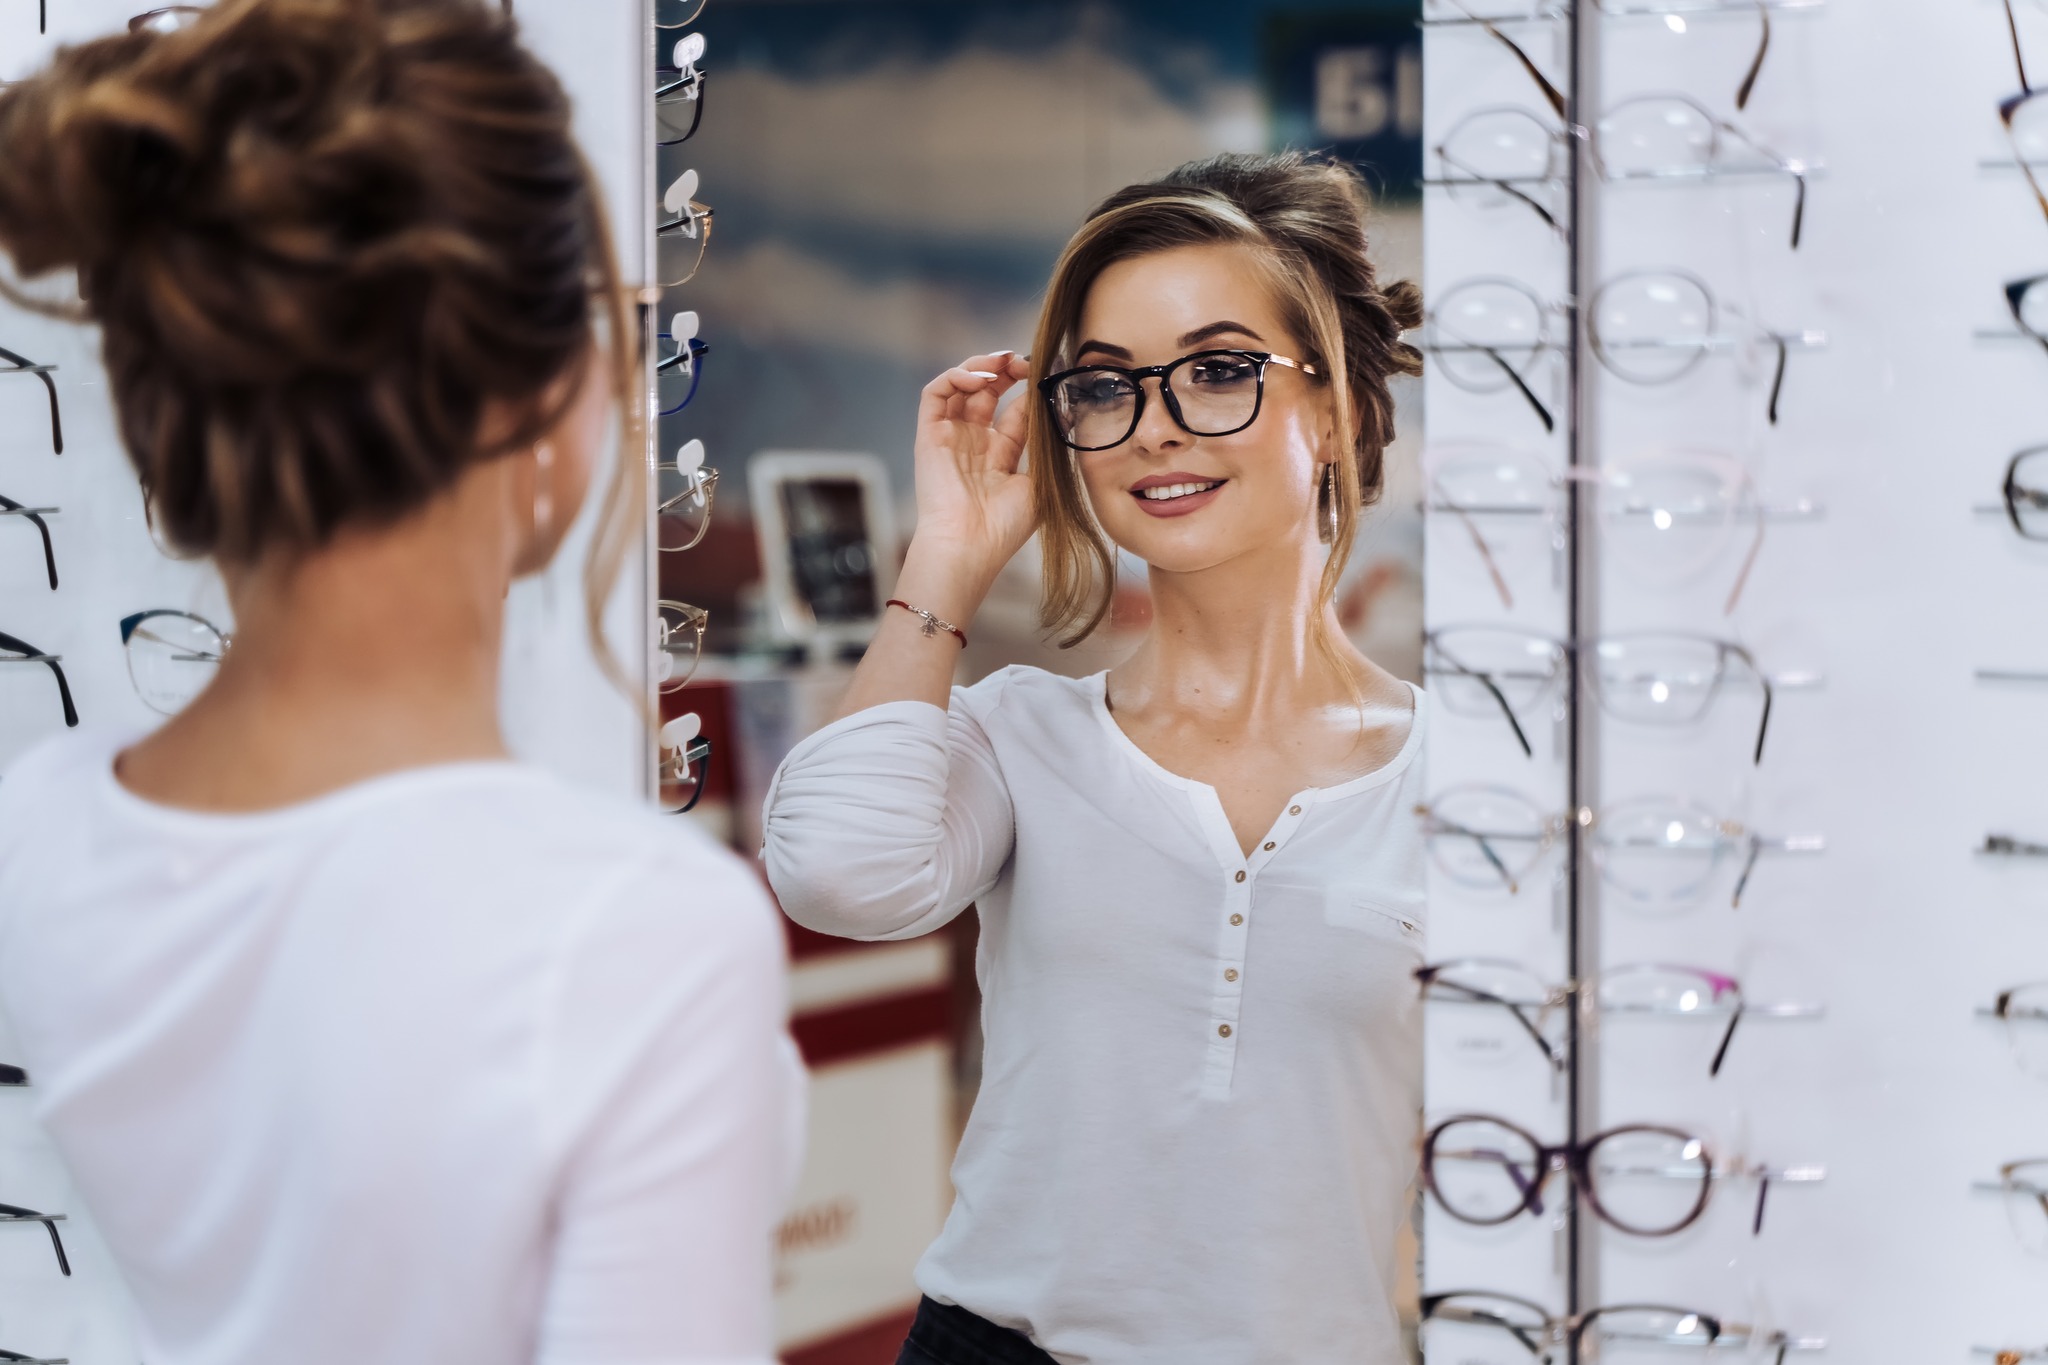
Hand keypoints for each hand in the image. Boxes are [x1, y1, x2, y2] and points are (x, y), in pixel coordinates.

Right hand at [908, 350, 1036, 585]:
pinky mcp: (929, 435)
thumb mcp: (1040, 483)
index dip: (1031, 390)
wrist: (969, 545)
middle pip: (989, 392)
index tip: (1050, 376)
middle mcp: (974, 443)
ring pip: (961, 386)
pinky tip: (980, 378)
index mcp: (1000, 456)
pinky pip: (935, 394)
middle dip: (1008, 370)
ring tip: (1004, 361)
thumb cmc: (1005, 526)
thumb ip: (1047, 446)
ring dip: (982, 366)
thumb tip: (1063, 411)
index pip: (1016, 410)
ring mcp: (950, 437)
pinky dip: (955, 377)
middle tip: (1026, 361)